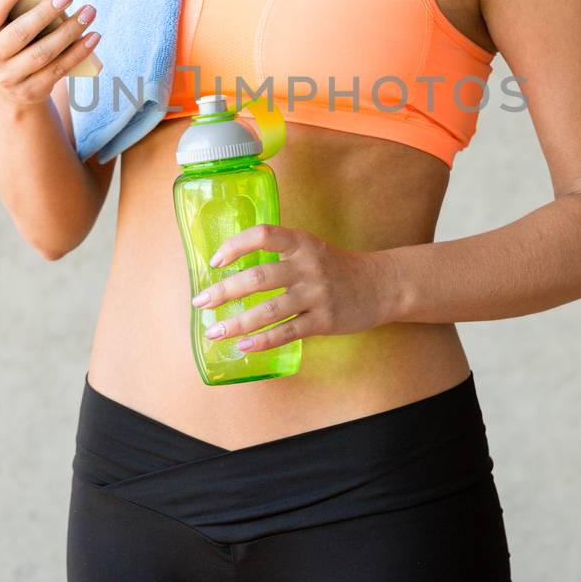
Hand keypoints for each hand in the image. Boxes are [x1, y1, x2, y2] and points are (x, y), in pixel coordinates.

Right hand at [0, 0, 99, 107]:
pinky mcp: (31, 91)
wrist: (10, 85)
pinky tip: (94, 36)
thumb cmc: (14, 39)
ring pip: (43, 53)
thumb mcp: (8, 24)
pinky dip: (79, 51)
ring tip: (89, 11)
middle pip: (20, 33)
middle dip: (45, 12)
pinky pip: (59, 69)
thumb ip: (20, 9)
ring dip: (69, 31)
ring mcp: (9, 77)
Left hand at [190, 224, 393, 353]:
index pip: (263, 234)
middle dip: (224, 291)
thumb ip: (280, 254)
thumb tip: (232, 269)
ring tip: (214, 332)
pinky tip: (243, 347)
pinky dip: (263, 341)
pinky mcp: (324, 320)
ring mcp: (317, 294)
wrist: (381, 285)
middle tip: (199, 301)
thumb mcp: (311, 248)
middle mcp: (308, 265)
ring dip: (237, 322)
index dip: (235, 245)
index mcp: (302, 242)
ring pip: (269, 310)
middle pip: (259, 277)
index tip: (215, 261)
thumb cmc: (336, 267)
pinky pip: (287, 333)